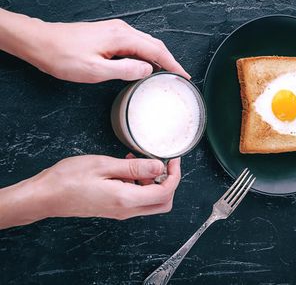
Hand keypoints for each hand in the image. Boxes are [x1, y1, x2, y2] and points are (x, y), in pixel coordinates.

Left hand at [0, 9, 189, 82]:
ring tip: (167, 72)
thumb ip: (125, 70)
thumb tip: (148, 70)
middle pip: (154, 44)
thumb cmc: (63, 56)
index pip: (157, 50)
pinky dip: (146, 54)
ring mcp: (115, 31)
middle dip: (170, 60)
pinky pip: (135, 44)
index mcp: (122, 38)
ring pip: (145, 43)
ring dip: (159, 57)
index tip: (184, 76)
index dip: (173, 64)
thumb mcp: (95, 70)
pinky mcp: (108, 35)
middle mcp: (121, 30)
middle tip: (180, 77)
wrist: (40, 42)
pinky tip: (146, 64)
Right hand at [0, 155, 180, 228]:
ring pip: (150, 201)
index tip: (173, 160)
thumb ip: (135, 167)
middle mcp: (126, 210)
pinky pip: (136, 199)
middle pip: (163, 202)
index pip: (165, 192)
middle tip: (162, 163)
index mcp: (126, 199)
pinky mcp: (113, 208)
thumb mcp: (104, 165)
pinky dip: (139, 184)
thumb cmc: (68, 179)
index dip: (174, 175)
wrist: (44, 196)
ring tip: (137, 161)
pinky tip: (126, 167)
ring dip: (152, 181)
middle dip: (168, 182)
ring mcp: (119, 211)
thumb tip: (159, 166)